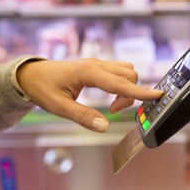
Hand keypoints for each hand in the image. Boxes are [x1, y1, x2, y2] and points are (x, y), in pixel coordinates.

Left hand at [16, 58, 162, 131]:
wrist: (32, 74)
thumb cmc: (43, 88)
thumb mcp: (59, 107)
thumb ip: (83, 116)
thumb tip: (105, 126)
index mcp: (88, 72)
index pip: (120, 83)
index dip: (140, 92)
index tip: (158, 95)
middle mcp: (96, 64)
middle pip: (129, 75)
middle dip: (130, 95)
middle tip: (112, 110)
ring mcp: (98, 63)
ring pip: (127, 71)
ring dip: (127, 88)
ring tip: (111, 104)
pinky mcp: (97, 65)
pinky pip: (119, 71)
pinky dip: (121, 84)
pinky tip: (109, 94)